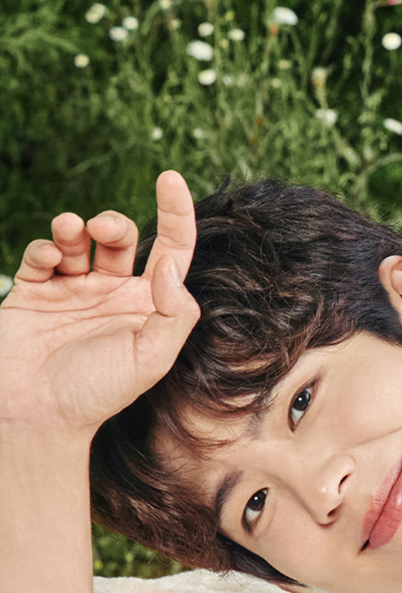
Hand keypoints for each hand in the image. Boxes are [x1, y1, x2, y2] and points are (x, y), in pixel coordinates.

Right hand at [0, 171, 199, 437]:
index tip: (170, 177)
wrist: (38, 415)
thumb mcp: (152, 359)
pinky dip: (46, 246)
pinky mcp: (34, 291)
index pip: (171, 249)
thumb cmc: (99, 393)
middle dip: (115, 222)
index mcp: (148, 305)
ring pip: (78, 238)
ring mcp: (72, 289)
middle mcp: (113, 292)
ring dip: (75, 225)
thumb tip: (171, 265)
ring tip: (72, 230)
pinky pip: (42, 255)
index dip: (176, 213)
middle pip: (121, 237)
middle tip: (104, 227)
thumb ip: (174, 313)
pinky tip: (50, 256)